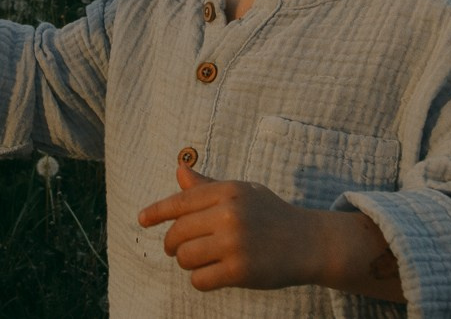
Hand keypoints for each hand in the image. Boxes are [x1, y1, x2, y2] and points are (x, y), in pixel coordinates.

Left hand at [137, 164, 319, 291]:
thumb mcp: (241, 192)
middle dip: (172, 243)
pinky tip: (211, 274)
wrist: (309, 242)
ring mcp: (234, 243)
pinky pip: (200, 279)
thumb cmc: (270, 214)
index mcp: (227, 191)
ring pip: (185, 257)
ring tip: (200, 259)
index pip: (180, 201)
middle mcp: (229, 214)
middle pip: (178, 232)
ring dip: (187, 262)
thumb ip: (207, 186)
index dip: (157, 212)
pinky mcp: (240, 271)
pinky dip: (200, 279)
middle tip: (176, 248)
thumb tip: (178, 171)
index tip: (142, 220)